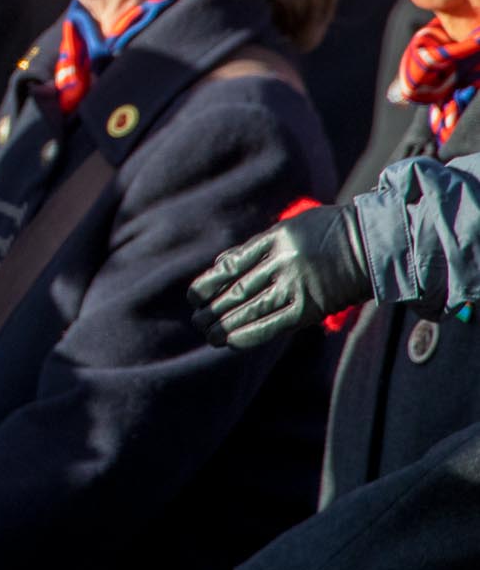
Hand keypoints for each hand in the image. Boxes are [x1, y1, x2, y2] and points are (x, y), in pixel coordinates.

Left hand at [189, 205, 368, 348]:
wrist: (375, 243)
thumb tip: (222, 263)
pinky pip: (275, 324)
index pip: (231, 265)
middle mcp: (282, 261)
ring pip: (252, 308)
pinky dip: (251, 334)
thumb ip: (257, 246)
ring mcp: (298, 284)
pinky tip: (231, 342)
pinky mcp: (313, 306)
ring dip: (226, 324)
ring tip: (208, 334)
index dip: (209, 283)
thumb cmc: (330, 233)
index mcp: (275, 238)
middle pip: (238, 289)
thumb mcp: (292, 227)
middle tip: (197, 320)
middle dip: (214, 308)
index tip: (193, 296)